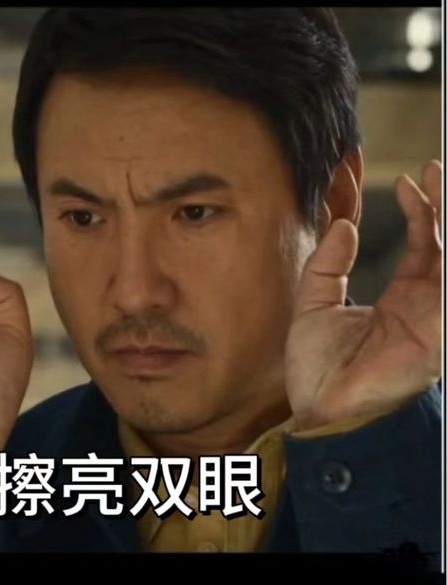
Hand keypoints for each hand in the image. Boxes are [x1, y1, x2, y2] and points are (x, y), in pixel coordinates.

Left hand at [285, 160, 441, 429]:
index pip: (426, 246)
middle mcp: (426, 306)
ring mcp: (436, 319)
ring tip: (438, 180)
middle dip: (446, 206)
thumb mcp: (314, 306)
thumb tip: (343, 224)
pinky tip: (444, 229)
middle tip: (435, 168)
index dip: (423, 211)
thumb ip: (327, 265)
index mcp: (403, 300)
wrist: (319, 408)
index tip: (409, 180)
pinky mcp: (438, 333)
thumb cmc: (319, 368)